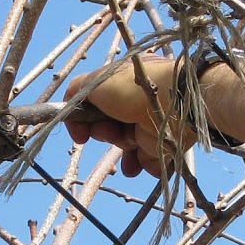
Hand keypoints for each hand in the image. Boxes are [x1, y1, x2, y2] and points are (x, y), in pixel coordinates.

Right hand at [64, 56, 188, 177]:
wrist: (175, 105)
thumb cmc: (133, 89)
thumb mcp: (96, 81)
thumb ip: (76, 92)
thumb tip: (69, 110)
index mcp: (123, 86)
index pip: (97, 106)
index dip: (85, 120)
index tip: (80, 132)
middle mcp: (136, 105)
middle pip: (109, 128)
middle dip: (105, 132)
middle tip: (111, 130)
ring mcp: (149, 126)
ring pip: (125, 146)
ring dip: (122, 148)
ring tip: (129, 143)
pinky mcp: (162, 146)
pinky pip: (144, 162)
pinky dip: (139, 163)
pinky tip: (136, 163)